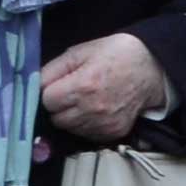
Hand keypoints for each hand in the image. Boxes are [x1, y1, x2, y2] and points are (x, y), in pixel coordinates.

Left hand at [37, 31, 167, 145]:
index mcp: (82, 85)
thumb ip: (54, 68)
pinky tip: (94, 109)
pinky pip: (86, 135)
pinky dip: (85, 125)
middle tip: (69, 92)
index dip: (48, 91)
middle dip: (58, 106)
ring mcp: (103, 124)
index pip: (46, 100)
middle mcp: (91, 109)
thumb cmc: (114, 54)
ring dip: (70, 116)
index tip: (56, 85)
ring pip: (69, 128)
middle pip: (56, 118)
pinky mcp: (112, 133)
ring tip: (83, 100)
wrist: (151, 69)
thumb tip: (34, 85)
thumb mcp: (81, 51)